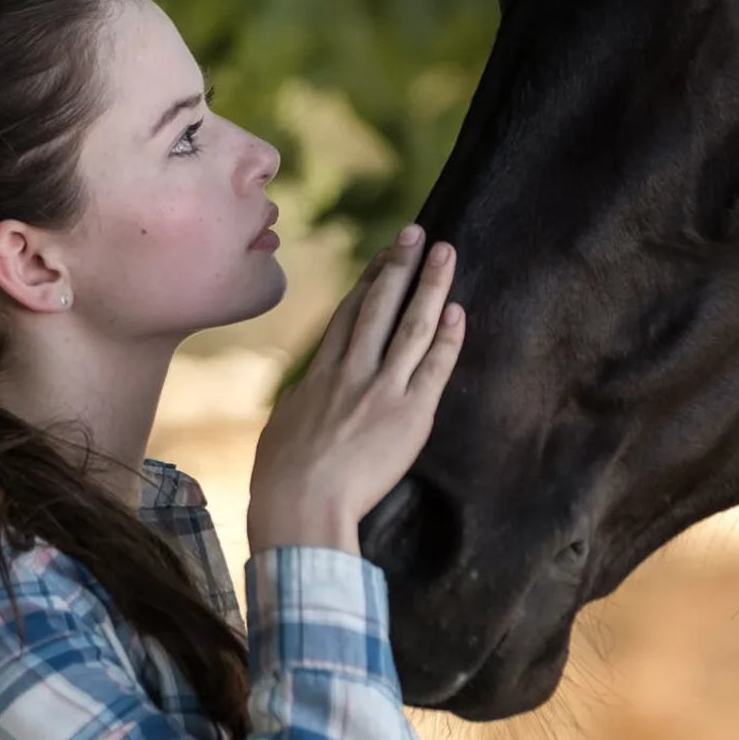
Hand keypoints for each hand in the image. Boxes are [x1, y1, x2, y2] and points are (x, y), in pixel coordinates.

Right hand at [247, 225, 465, 554]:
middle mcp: (351, 372)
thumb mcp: (283, 427)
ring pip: (410, 325)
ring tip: (445, 252)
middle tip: (415, 233)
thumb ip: (303, 402)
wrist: (300, 507)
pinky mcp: (409, 414)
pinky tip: (457, 311)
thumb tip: (309, 396)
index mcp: (320, 374)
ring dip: (429, 284)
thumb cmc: (281, 480)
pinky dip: (447, 337)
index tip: (382, 258)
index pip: (349, 315)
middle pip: (379, 306)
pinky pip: (433, 367)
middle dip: (397, 265)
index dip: (368, 282)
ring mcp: (381, 389)